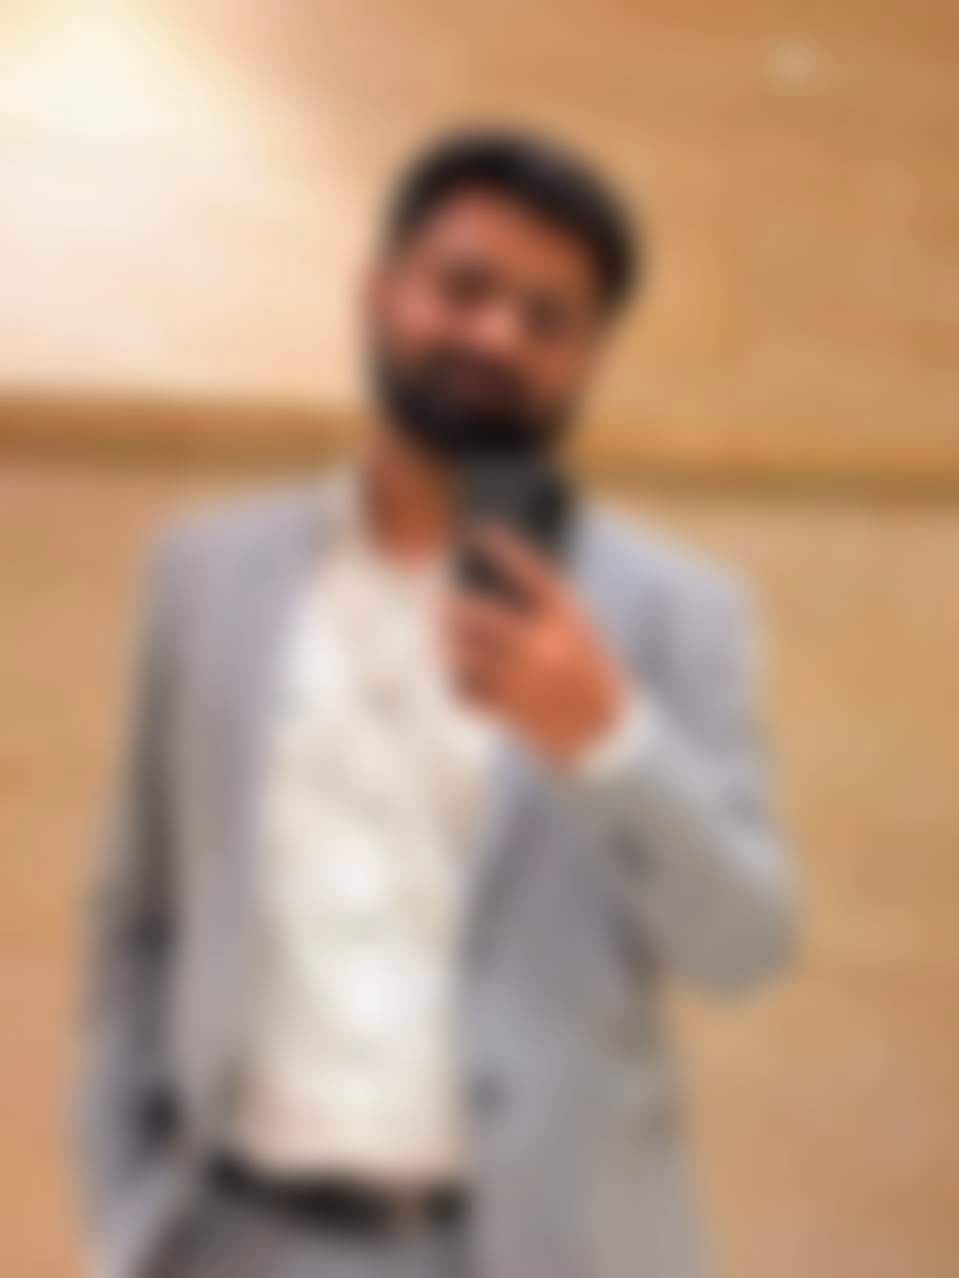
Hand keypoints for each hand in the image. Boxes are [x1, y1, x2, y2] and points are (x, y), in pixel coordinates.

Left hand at [442, 526, 631, 765]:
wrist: (606, 732)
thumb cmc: (591, 674)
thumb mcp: (582, 633)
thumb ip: (545, 611)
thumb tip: (493, 589)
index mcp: (566, 618)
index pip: (528, 571)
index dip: (502, 548)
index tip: (479, 533)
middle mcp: (541, 642)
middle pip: (477, 615)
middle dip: (453, 606)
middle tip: (441, 601)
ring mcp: (522, 675)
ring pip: (464, 652)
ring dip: (447, 643)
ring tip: (441, 637)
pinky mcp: (510, 706)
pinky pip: (468, 689)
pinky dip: (459, 682)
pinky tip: (458, 674)